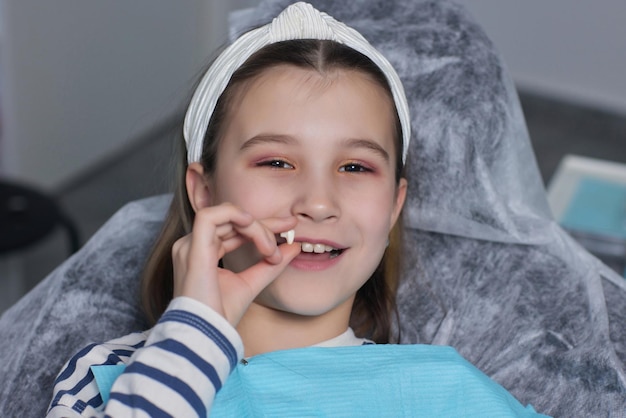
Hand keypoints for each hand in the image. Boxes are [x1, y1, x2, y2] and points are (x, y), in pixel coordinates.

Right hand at [171, 203, 299, 326]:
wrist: (206, 336)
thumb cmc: (221, 315)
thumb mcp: (251, 283)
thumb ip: (270, 265)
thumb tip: (294, 246)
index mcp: (203, 253)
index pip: (234, 229)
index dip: (262, 225)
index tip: (289, 227)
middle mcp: (193, 246)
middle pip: (233, 220)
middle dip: (265, 223)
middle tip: (289, 230)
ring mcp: (189, 246)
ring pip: (227, 216)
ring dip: (255, 226)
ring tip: (269, 248)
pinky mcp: (191, 249)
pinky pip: (211, 216)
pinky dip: (234, 216)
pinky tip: (253, 227)